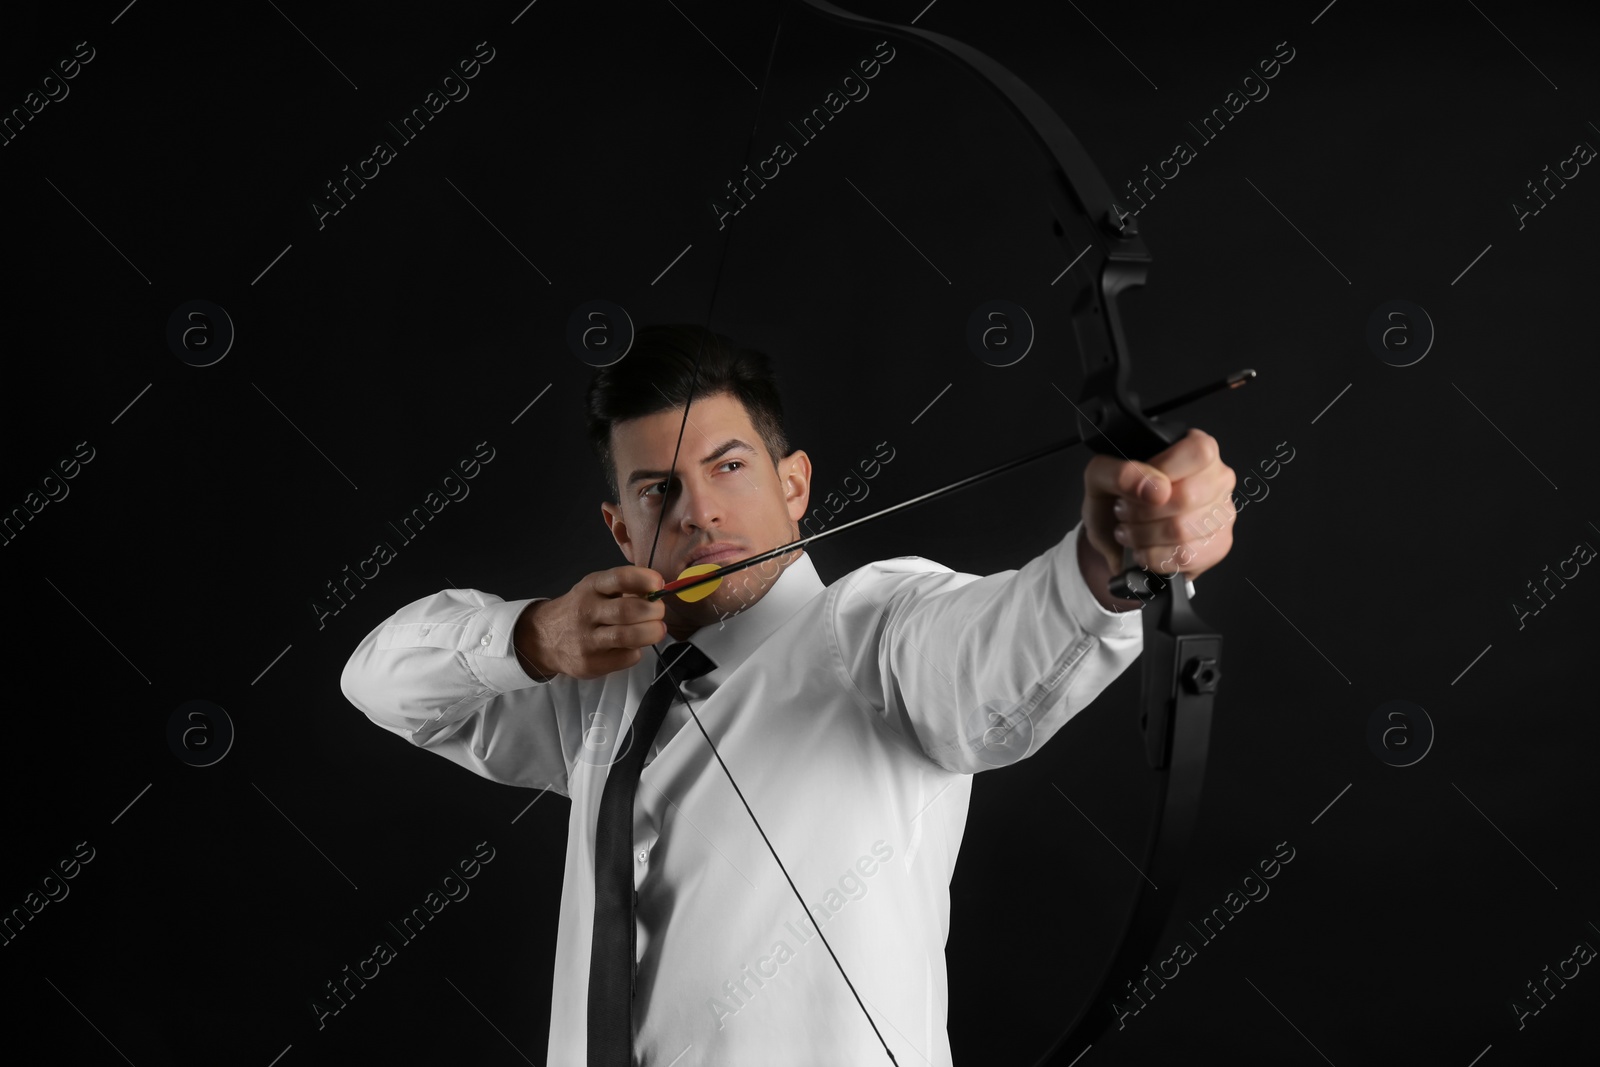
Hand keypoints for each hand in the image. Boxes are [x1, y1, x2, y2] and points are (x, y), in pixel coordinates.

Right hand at [513, 566, 667, 680]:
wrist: (545, 638)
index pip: (620, 578)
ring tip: (657, 630)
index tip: (658, 584)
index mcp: (592, 587)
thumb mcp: (597, 589)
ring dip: (651, 633)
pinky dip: (637, 651)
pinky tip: (632, 646)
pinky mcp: (591, 663)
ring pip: (627, 636)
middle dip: (653, 611)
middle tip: (659, 612)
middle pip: (627, 610)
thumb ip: (625, 588)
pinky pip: (625, 657)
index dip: (644, 580)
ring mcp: (587, 639)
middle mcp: (587, 611)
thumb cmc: (582, 609)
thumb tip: (658, 592)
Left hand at [1081, 427, 1236, 586]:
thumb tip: (1156, 488)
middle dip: (1142, 511)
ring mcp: (1222, 513)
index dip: (1164, 471)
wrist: (1113, 535)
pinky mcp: (1218, 545)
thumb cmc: (1113, 499)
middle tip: (1124, 512)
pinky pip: (1187, 556)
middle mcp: (1217, 478)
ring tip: (1130, 531)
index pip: (1198, 452)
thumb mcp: (1101, 477)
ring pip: (1184, 530)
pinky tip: (1144, 549)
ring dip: (1144, 536)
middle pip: (1188, 496)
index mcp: (1196, 449)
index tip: (1136, 487)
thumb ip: (1120, 473)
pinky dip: (1154, 557)